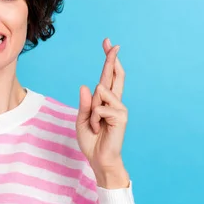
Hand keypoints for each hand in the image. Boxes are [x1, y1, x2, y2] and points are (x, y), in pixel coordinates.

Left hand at [76, 38, 129, 187]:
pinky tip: (100, 129)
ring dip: (92, 110)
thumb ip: (84, 104)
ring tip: (96, 125)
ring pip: (100, 92)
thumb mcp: (82, 120)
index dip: (109, 60)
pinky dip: (95, 119)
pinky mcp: (121, 116)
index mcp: (104, 100)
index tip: (109, 43)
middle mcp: (114, 101)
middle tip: (112, 43)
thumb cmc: (91, 140)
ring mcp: (119, 108)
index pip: (107, 76)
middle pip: (114, 75)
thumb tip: (86, 86)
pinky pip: (99, 108)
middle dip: (111, 59)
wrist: (99, 159)